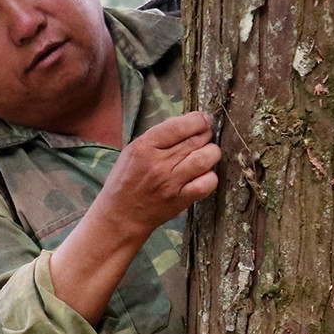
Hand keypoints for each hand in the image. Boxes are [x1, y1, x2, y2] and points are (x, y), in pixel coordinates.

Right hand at [96, 111, 221, 236]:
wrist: (121, 214)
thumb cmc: (126, 180)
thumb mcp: (133, 150)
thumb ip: (159, 136)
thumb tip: (189, 123)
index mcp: (144, 147)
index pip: (178, 126)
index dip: (197, 119)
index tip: (203, 119)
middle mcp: (158, 164)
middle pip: (196, 140)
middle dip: (206, 134)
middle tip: (206, 135)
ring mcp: (171, 183)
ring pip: (206, 158)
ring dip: (212, 152)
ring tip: (207, 152)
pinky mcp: (180, 199)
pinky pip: (207, 183)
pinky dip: (211, 176)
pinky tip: (204, 174)